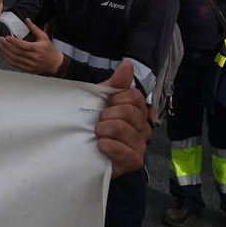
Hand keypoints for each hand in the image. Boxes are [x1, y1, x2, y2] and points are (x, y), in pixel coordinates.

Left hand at [0, 17, 63, 74]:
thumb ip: (34, 28)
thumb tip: (26, 19)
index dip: (14, 41)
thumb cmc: (48, 48)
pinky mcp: (28, 69)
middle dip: (7, 45)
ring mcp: (30, 64)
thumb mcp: (44, 36)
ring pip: (15, 59)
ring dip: (5, 52)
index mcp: (38, 48)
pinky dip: (8, 59)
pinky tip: (3, 54)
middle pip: (17, 52)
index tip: (7, 37)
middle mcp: (34, 57)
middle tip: (0, 40)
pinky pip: (15, 65)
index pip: (23, 45)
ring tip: (0, 46)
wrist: (54, 63)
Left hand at [95, 61, 151, 177]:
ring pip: (123, 128)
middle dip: (107, 115)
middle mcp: (144, 128)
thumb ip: (115, 83)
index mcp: (138, 111)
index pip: (134, 96)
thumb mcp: (100, 100)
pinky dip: (107, 146)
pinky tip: (100, 146)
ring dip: (103, 130)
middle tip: (98, 123)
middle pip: (129, 111)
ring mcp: (141, 146)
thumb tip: (128, 64)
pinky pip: (124, 150)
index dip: (114, 100)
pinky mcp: (135, 162)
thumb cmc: (93, 123)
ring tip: (97, 134)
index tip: (104, 106)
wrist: (81, 151)